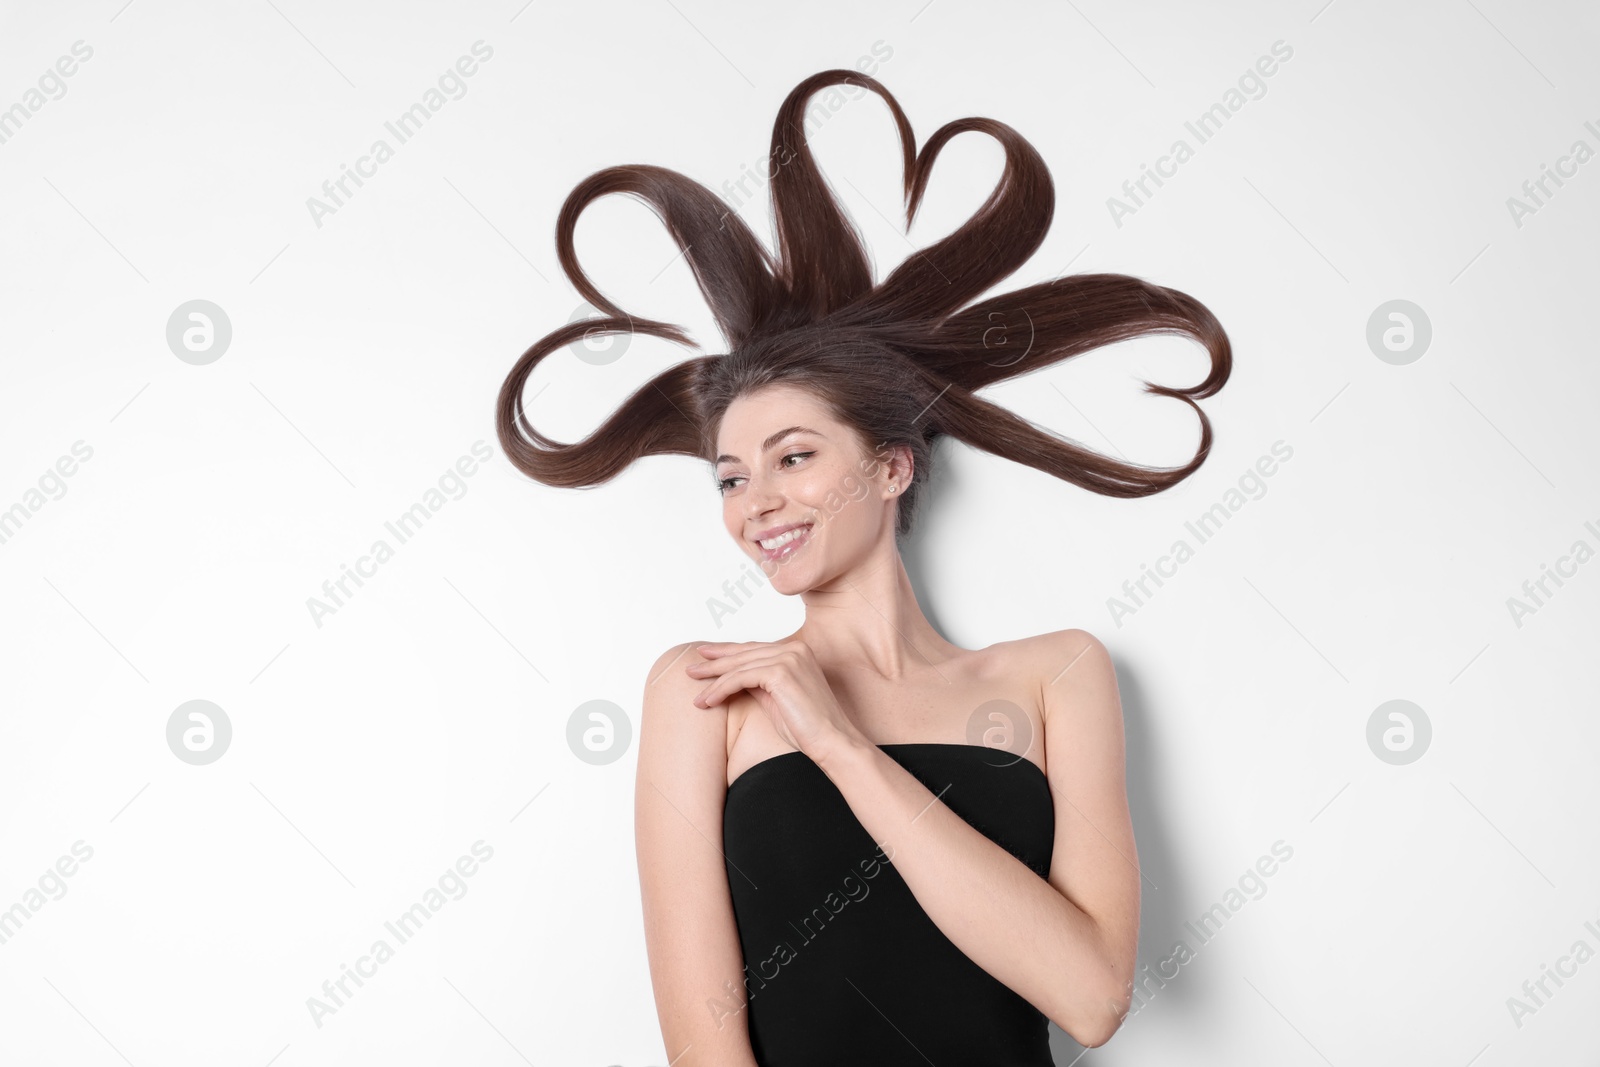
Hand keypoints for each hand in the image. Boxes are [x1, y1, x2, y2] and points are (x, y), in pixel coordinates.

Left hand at [685, 640, 863, 759]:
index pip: (753, 649)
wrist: (831, 741)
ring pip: (739, 666)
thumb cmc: (807, 727)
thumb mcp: (776, 699)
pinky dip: (721, 689)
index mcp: (796, 651)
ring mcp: (789, 658)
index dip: (727, 653)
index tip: (705, 657)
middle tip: (691, 670)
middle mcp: (794, 649)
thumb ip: (758, 683)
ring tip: (696, 693)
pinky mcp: (781, 672)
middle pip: (743, 654)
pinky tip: (709, 700)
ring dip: (713, 681)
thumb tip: (732, 678)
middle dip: (714, 662)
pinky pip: (741, 678)